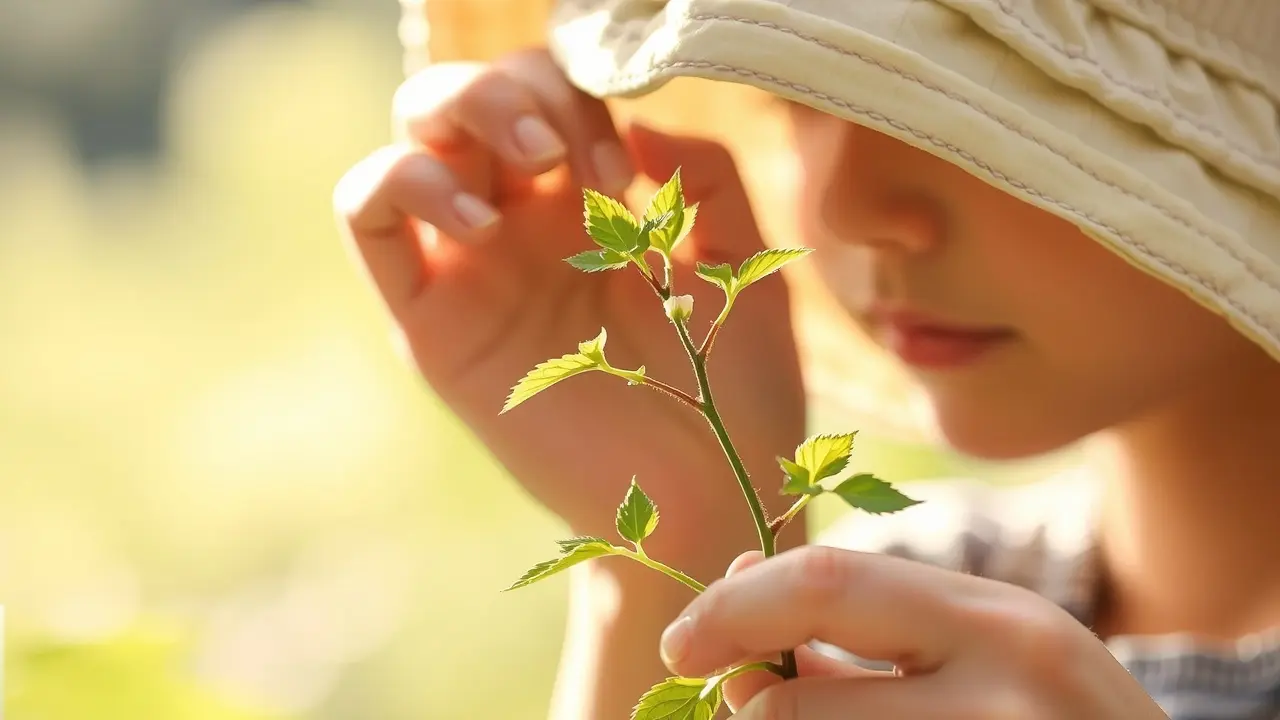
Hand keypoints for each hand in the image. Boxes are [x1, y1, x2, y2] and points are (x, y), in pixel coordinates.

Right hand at [333, 49, 804, 542]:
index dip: (577, 99)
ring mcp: (471, 272)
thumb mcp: (743, 263)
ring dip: (458, 116)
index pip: (540, 93)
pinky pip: (368, 221)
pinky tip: (478, 218)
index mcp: (586, 205)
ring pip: (408, 141)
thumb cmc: (733, 392)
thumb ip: (707, 177)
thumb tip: (638, 125)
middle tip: (567, 154)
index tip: (627, 171)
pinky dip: (401, 185)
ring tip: (530, 168)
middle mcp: (519, 227)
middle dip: (510, 92)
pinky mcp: (433, 325)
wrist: (704, 498)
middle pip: (464, 99)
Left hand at [659, 547, 1170, 718]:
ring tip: (820, 719)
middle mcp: (1006, 692)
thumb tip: (739, 579)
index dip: (731, 608)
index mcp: (1001, 623)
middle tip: (727, 698)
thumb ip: (871, 623)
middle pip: (802, 703)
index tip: (681, 642)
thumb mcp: (987, 654)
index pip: (826, 583)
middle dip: (748, 706)